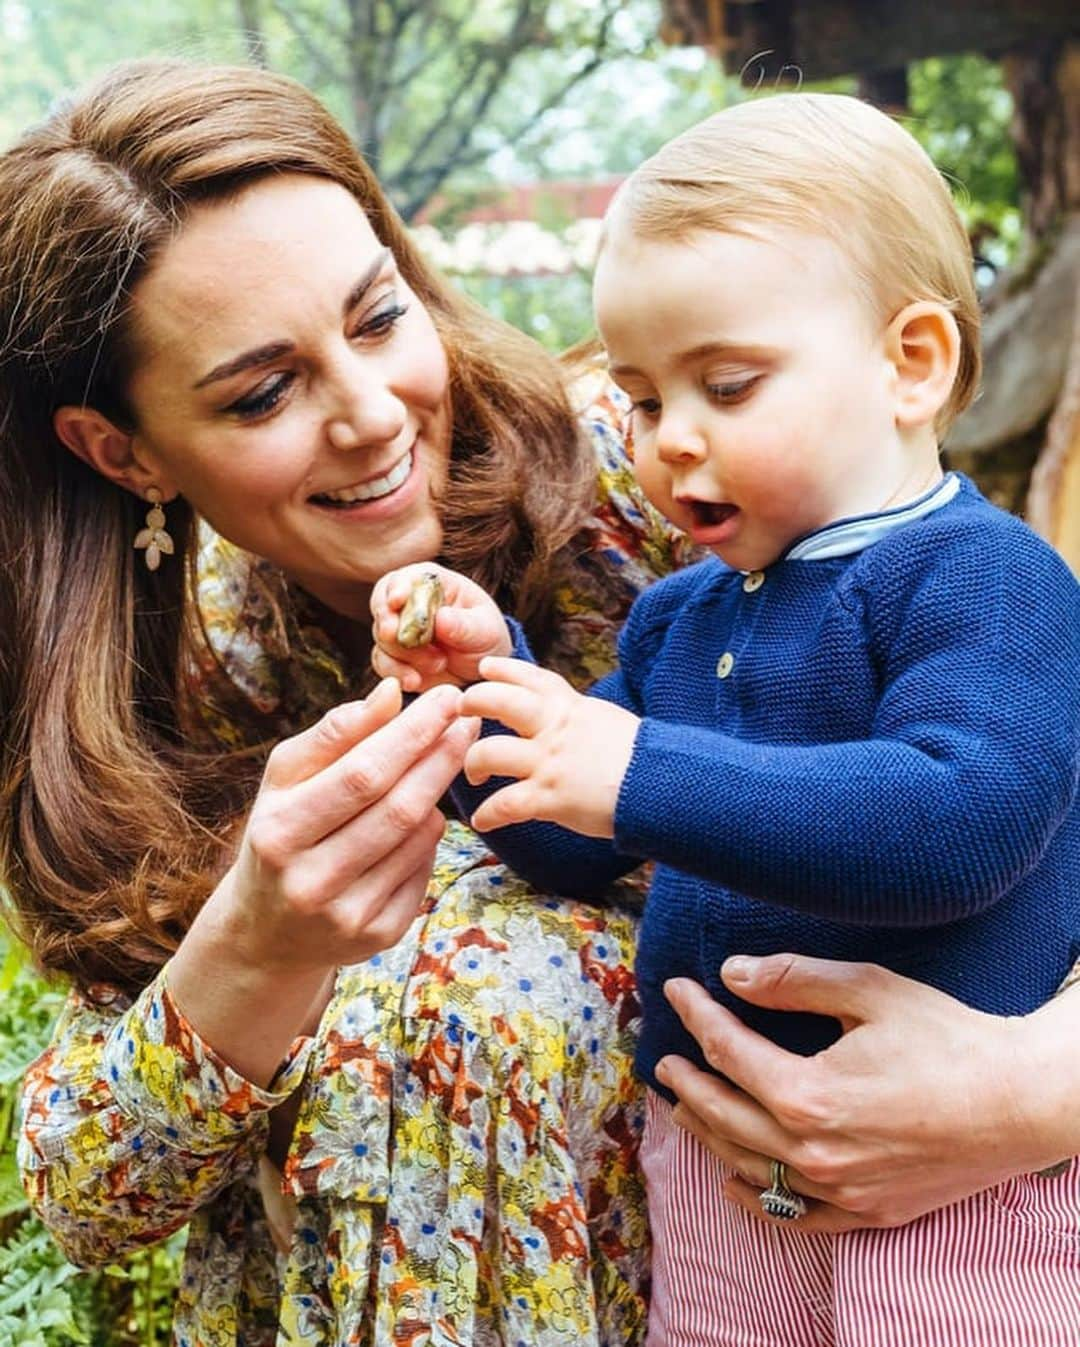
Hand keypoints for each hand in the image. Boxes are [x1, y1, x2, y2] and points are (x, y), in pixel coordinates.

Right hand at [169, 677, 479, 1082]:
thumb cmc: (282, 831)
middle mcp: (311, 882)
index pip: (363, 774)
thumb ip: (336, 733)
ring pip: (418, 838)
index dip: (412, 733)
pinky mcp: (377, 937)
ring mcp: (347, 917)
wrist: (267, 929)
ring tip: (443, 759)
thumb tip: (391, 692)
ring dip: (438, 792)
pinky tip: (424, 815)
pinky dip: (430, 835)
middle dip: (440, 756)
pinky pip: (424, 871)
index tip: (446, 698)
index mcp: (280, 833)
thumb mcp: (287, 779)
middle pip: (398, 808)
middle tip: (467, 720)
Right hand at [370, 562, 510, 690]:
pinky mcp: (394, 657)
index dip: (396, 587)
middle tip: (395, 636)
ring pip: (382, 638)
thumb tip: (442, 618)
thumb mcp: (485, 630)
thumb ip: (465, 625)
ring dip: (403, 655)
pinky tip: (415, 681)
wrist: (482, 669)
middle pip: (383, 606)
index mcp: (431, 584)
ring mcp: (398, 630)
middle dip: (387, 623)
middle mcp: (408, 603)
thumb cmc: (486, 637)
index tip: (397, 601)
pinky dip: (397, 673)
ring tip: (438, 664)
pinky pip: (383, 663)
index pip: (404, 578)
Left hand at [460, 656, 638, 836]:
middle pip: (498, 701)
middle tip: (462, 712)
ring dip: (473, 763)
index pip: (530, 677)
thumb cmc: (641, 758)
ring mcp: (549, 762)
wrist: (663, 785)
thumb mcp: (606, 720)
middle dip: (473, 703)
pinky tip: (483, 820)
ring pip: (489, 753)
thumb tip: (564, 716)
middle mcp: (554, 729)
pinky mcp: (549, 798)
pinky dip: (488, 814)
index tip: (484, 668)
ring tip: (473, 774)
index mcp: (570, 707)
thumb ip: (577, 716)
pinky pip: (504, 805)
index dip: (503, 669)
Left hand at [654, 955, 1077, 1230]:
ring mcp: (840, 1190)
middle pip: (724, 1115)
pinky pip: (794, 1216)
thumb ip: (794, 981)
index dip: (696, 1016)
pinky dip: (756, 1199)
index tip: (677, 990)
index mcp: (807, 1094)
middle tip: (664, 1061)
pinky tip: (734, 1182)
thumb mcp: (870, 990)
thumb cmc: (950, 1039)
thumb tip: (733, 974)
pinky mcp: (868, 1211)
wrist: (1023, 1103)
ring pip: (749, 1167)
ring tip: (683, 1108)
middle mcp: (813, 1151)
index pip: (727, 1051)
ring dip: (708, 1134)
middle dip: (687, 1083)